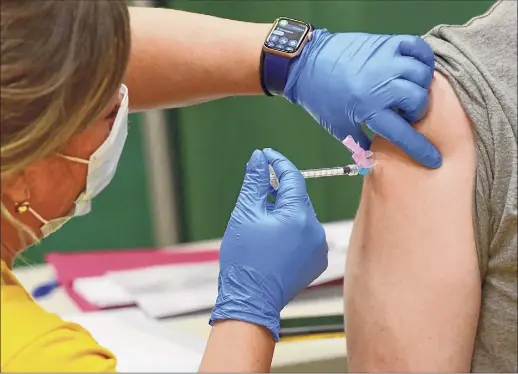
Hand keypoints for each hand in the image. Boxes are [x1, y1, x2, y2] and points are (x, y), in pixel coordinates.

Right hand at [209, 148, 327, 340]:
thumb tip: (259, 158)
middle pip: (297, 197)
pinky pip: (306, 235)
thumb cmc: (244, 258)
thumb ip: (255, 182)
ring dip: (285, 212)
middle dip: (279, 191)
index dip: (277, 163)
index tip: (265, 156)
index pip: (292, 178)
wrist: (251, 300)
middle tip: (258, 191)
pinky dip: (292, 230)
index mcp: (298, 216)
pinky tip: (274, 238)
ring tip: (263, 221)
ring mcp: (319, 247)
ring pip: (302, 216)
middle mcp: (315, 230)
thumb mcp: (245, 214)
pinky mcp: (317, 261)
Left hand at [285, 29, 441, 168]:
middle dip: (416, 112)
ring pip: (422, 74)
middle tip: (405, 112)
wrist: (307, 64)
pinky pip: (417, 47)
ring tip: (407, 90)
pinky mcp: (386, 43)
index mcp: (369, 110)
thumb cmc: (321, 99)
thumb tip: (374, 160)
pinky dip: (422, 57)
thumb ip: (359, 144)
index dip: (421, 149)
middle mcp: (382, 85)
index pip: (402, 133)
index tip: (433, 159)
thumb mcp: (339, 127)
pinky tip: (416, 67)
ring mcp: (386, 61)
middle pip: (418, 101)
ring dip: (419, 86)